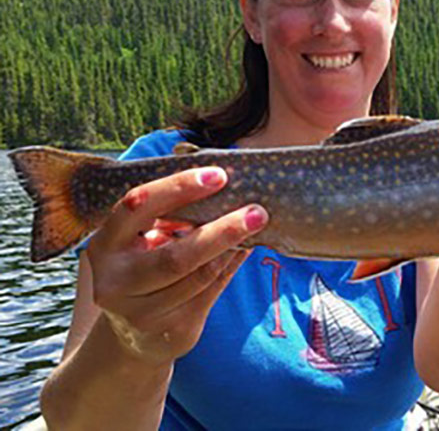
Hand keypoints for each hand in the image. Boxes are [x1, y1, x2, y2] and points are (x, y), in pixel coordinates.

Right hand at [85, 167, 267, 366]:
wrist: (134, 337)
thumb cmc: (144, 269)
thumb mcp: (143, 241)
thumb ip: (171, 217)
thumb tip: (224, 183)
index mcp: (105, 246)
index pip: (137, 208)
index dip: (178, 189)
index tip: (218, 176)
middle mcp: (116, 282)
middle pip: (175, 257)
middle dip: (222, 231)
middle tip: (257, 211)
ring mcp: (142, 313)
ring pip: (199, 276)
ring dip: (232, 248)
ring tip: (257, 224)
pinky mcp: (172, 331)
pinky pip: (212, 291)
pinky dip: (232, 265)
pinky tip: (245, 248)